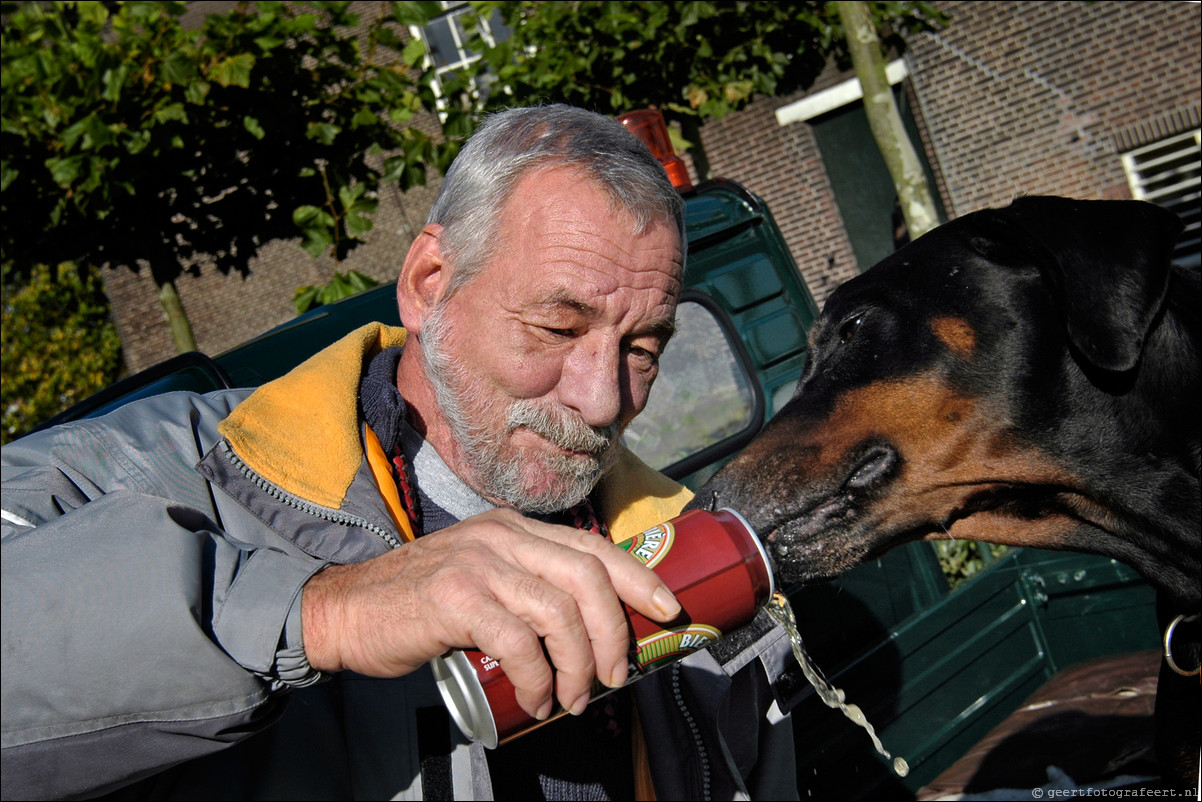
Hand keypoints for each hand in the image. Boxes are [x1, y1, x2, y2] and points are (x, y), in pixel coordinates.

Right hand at [300, 508, 680, 719]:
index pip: (592, 547)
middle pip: (586, 576)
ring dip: (579, 665)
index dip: (638, 578)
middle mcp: (502, 537)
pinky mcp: (455, 599)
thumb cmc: (419, 606)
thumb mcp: (482, 579)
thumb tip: (587, 632)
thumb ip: (525, 587)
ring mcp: (478, 564)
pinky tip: (536, 700)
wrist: (346, 611)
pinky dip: (538, 677)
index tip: (667, 609)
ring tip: (574, 698)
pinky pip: (520, 641)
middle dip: (615, 631)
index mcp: (514, 529)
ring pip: (559, 611)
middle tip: (616, 675)